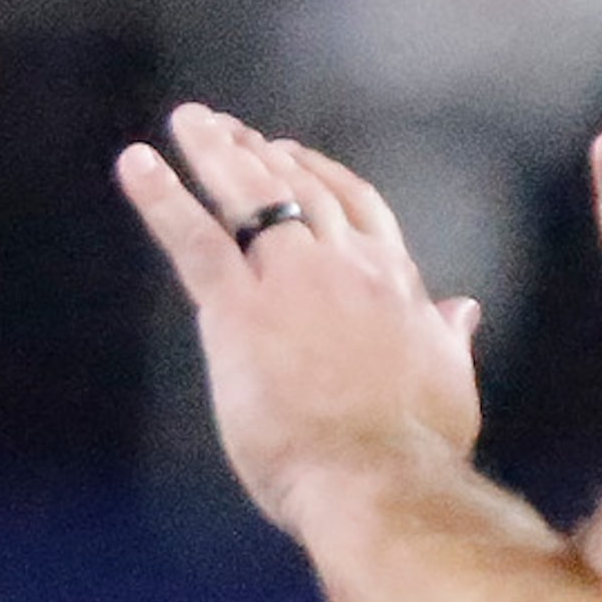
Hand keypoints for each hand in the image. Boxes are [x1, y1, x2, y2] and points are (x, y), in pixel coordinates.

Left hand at [116, 104, 482, 535]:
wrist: (381, 480)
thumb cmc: (418, 448)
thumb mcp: (449, 382)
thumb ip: (448, 337)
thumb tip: (464, 307)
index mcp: (396, 285)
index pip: (359, 210)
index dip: (325, 177)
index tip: (297, 155)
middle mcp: (347, 267)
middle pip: (303, 190)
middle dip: (266, 154)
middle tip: (232, 129)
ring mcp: (292, 281)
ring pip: (253, 196)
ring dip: (217, 152)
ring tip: (192, 121)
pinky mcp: (240, 310)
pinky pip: (196, 238)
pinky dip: (162, 196)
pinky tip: (137, 162)